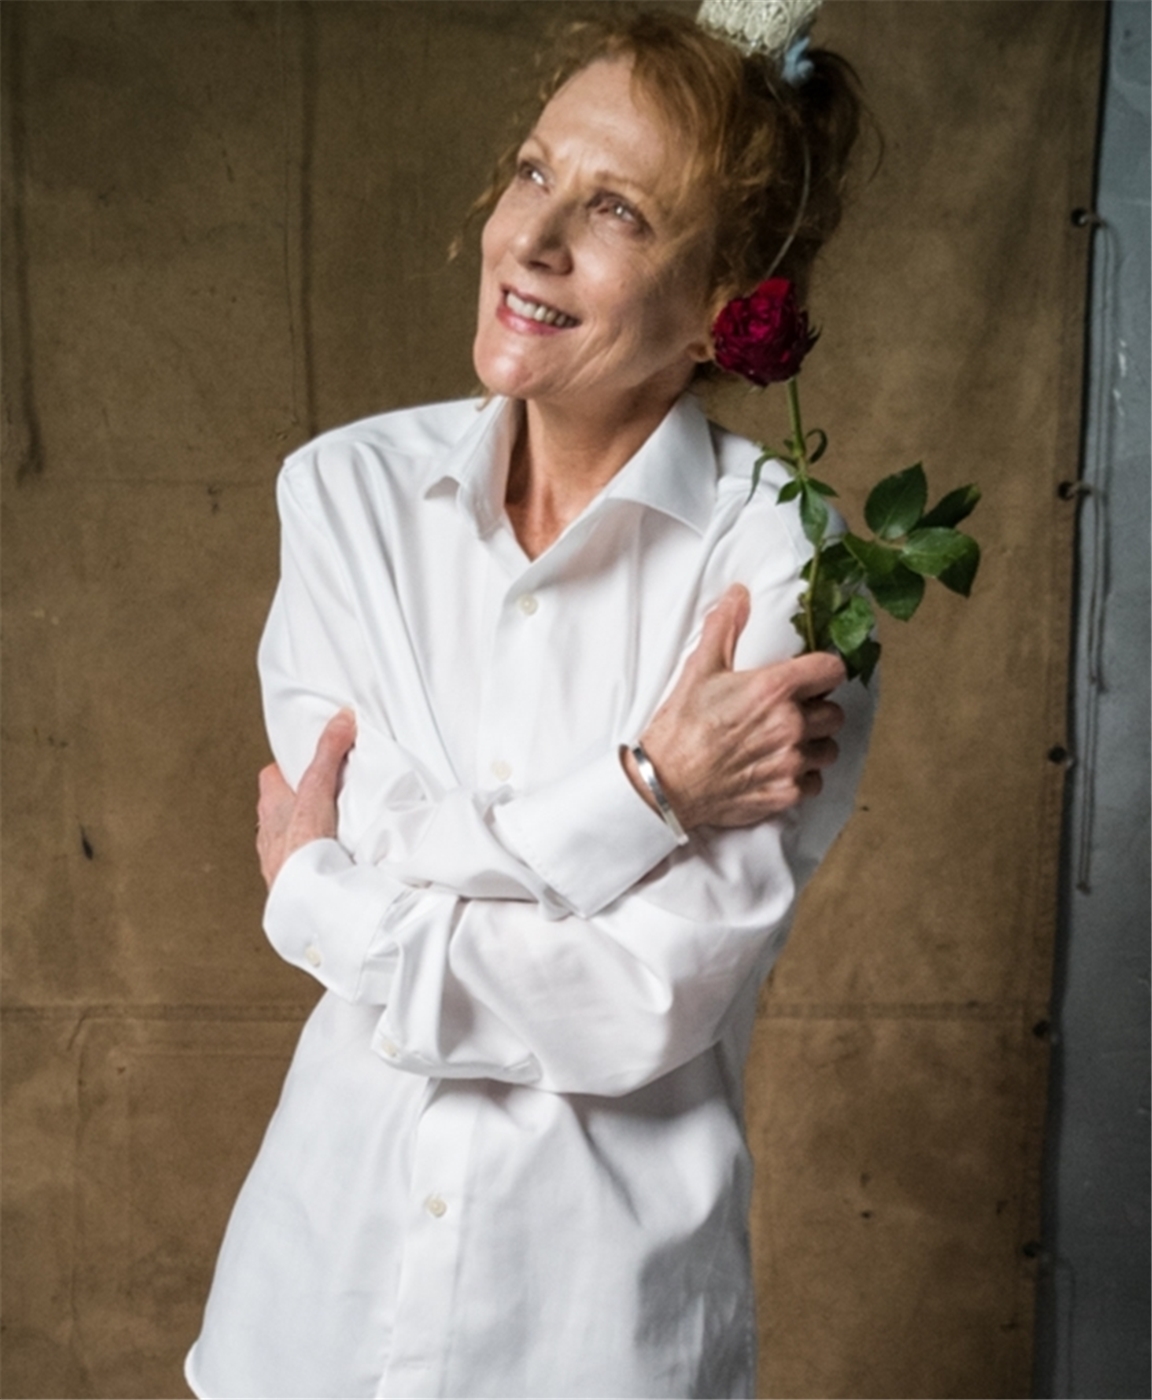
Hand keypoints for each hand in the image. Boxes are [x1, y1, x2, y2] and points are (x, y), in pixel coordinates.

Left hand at [256, 709, 356, 888]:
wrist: (306, 901)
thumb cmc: (300, 850)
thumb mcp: (317, 790)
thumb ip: (328, 755)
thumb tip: (340, 720)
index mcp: (271, 808)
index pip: (272, 776)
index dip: (289, 766)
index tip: (309, 759)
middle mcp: (270, 834)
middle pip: (282, 807)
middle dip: (302, 799)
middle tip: (329, 791)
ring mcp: (281, 860)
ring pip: (291, 837)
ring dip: (309, 831)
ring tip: (336, 826)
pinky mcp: (296, 881)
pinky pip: (305, 862)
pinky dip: (318, 858)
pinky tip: (337, 859)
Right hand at [629, 585, 845, 830]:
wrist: (665, 783)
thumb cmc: (680, 727)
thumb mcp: (699, 669)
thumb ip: (725, 627)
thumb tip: (739, 594)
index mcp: (774, 689)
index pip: (832, 670)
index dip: (824, 671)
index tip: (813, 677)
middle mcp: (790, 724)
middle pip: (835, 712)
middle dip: (817, 711)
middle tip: (792, 714)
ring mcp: (790, 761)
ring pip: (829, 749)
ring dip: (814, 745)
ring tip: (788, 743)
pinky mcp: (786, 793)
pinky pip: (814, 782)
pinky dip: (801, 778)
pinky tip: (778, 770)